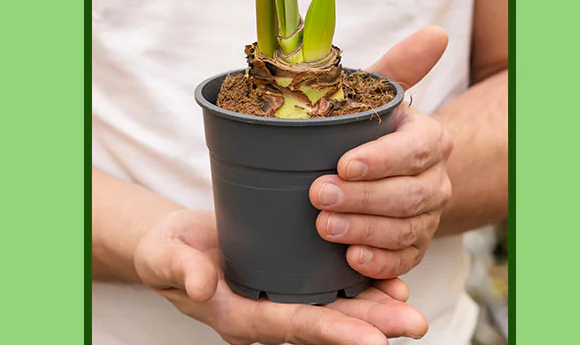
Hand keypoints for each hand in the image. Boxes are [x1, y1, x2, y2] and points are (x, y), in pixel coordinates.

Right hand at [133, 208, 427, 344]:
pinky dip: (364, 287)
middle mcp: (267, 313)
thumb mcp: (164, 256)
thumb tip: (204, 286)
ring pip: (336, 309)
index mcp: (239, 316)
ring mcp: (282, 298)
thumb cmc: (166, 252)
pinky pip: (332, 289)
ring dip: (376, 311)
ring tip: (413, 310)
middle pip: (326, 324)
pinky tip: (394, 283)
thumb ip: (182, 270)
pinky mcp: (292, 279)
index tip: (373, 340)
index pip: (293, 326)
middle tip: (416, 324)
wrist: (172, 244)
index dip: (335, 332)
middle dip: (372, 326)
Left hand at [312, 26, 454, 279]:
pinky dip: (379, 263)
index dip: (382, 160)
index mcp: (430, 140)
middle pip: (409, 195)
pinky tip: (351, 259)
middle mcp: (436, 180)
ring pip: (406, 230)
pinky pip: (404, 261)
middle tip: (318, 195)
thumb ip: (400, 65)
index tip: (344, 163)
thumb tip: (437, 33)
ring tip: (324, 227)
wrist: (377, 171)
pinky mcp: (414, 248)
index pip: (415, 151)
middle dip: (364, 198)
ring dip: (365, 230)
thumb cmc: (367, 129)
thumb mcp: (376, 95)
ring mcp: (427, 218)